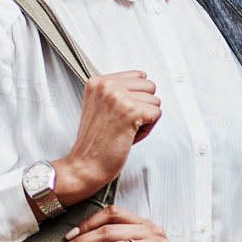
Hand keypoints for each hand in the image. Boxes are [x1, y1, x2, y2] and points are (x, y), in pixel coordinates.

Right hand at [53, 71, 161, 199]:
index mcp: (97, 81)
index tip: (121, 114)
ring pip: (155, 101)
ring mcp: (118, 97)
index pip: (138, 76)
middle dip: (143, 106)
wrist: (84, 166)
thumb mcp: (100, 106)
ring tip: (124, 130)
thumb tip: (145, 81)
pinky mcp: (130, 111)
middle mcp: (106, 85)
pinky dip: (147, 129)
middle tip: (123, 124)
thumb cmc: (95, 142)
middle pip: (149, 87)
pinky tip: (129, 136)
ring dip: (145, 119)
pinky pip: (157, 113)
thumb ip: (117, 92)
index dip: (137, 98)